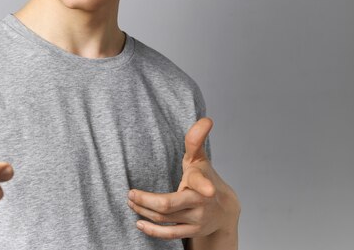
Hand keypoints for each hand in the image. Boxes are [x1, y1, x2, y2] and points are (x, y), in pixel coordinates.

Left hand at [128, 118, 239, 244]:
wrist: (224, 209)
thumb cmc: (205, 178)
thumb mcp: (200, 159)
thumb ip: (196, 140)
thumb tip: (207, 119)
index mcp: (203, 183)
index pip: (201, 183)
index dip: (204, 185)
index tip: (208, 189)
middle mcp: (201, 204)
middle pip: (168, 205)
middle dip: (146, 200)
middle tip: (130, 193)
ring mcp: (196, 220)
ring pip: (164, 218)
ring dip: (143, 211)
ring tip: (131, 201)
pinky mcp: (191, 232)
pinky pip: (168, 234)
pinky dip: (152, 231)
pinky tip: (139, 222)